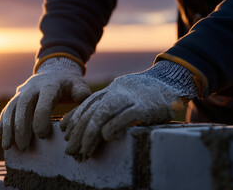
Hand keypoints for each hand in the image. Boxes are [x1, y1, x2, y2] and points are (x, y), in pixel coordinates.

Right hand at [0, 57, 90, 150]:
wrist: (55, 71)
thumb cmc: (69, 83)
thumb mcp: (79, 85)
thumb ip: (82, 94)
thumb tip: (83, 101)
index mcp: (49, 85)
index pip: (43, 102)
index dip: (40, 118)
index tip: (41, 135)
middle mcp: (33, 87)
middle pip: (23, 106)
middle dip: (21, 127)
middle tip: (23, 147)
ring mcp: (22, 92)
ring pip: (11, 108)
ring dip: (8, 127)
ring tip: (8, 146)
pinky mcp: (16, 97)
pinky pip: (6, 109)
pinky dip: (2, 122)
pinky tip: (0, 135)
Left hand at [60, 61, 196, 160]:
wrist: (167, 82)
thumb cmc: (140, 95)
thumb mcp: (118, 98)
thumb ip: (101, 107)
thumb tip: (79, 125)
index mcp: (109, 91)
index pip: (86, 105)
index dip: (74, 120)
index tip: (65, 135)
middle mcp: (115, 93)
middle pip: (91, 112)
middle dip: (78, 132)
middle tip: (71, 149)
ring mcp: (129, 98)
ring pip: (104, 113)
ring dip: (91, 133)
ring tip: (84, 149)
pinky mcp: (144, 106)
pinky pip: (126, 115)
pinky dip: (115, 125)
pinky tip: (106, 136)